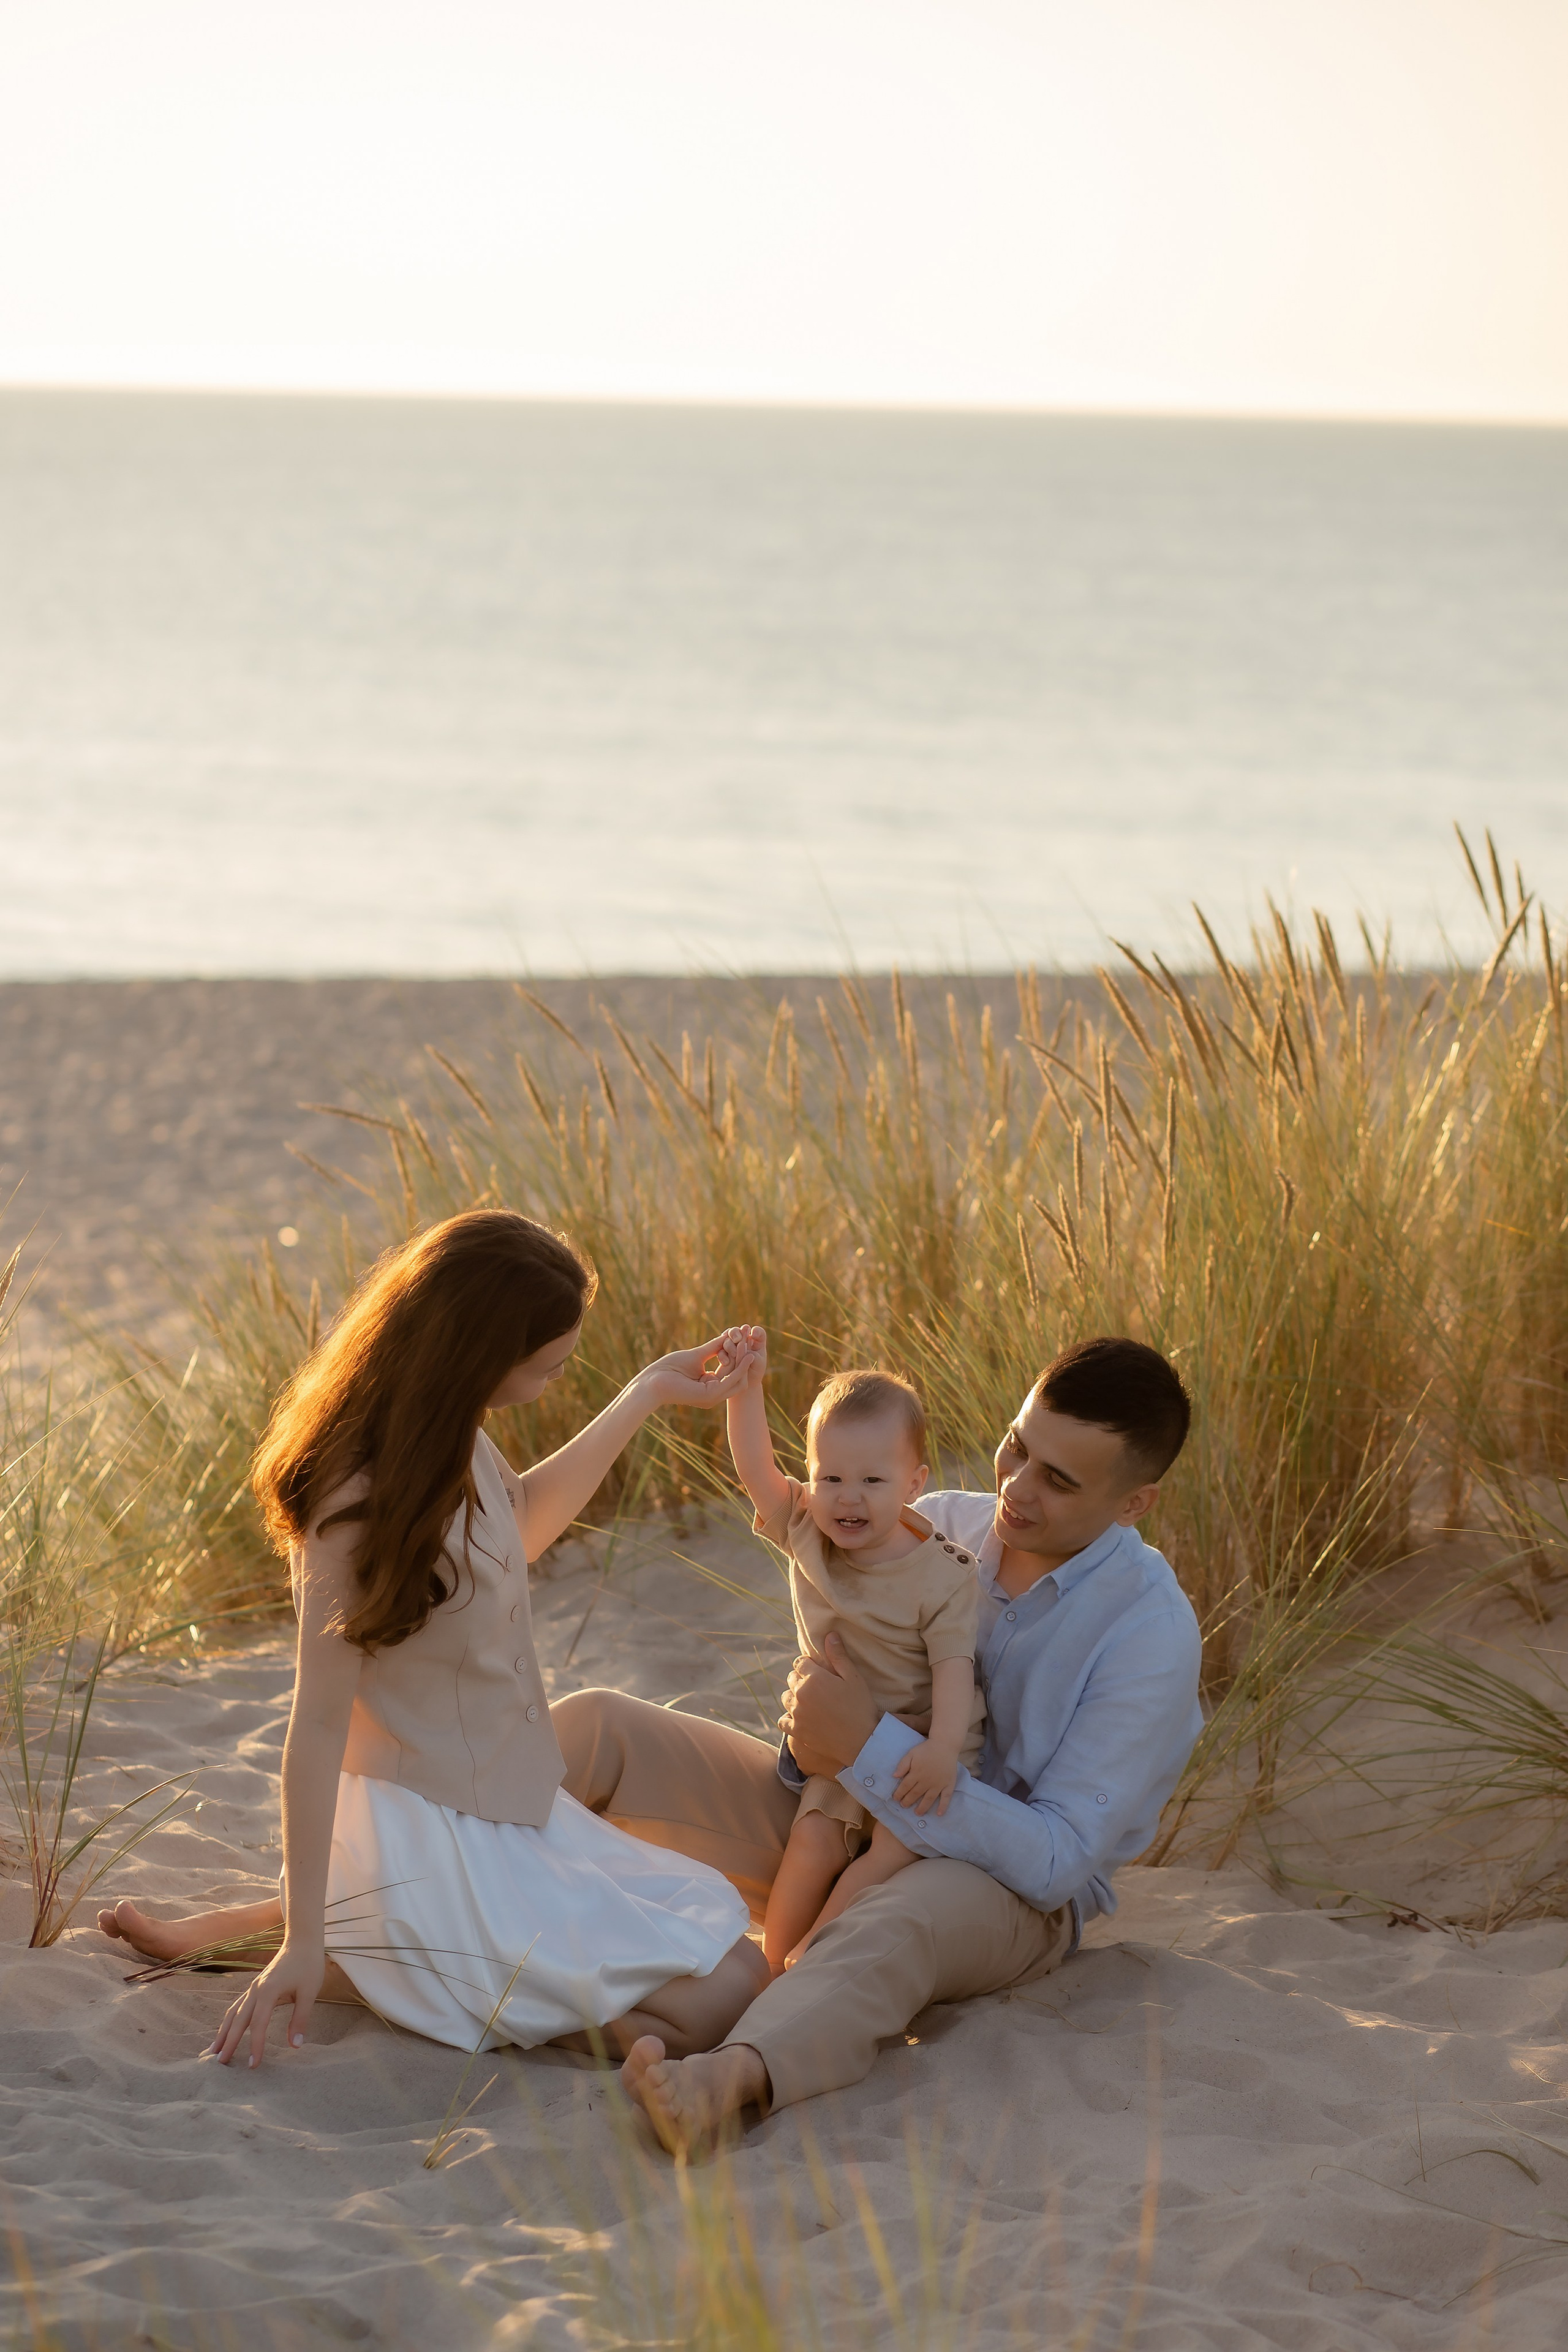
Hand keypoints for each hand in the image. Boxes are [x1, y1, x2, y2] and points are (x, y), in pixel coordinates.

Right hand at [207, 1937, 325, 2068]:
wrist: (302, 1941)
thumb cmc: (308, 1965)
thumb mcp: (310, 1992)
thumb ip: (301, 2018)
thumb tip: (295, 2045)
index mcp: (267, 1991)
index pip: (257, 2024)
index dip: (255, 2045)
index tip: (253, 2065)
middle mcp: (255, 1990)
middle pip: (237, 2020)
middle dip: (228, 2042)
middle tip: (220, 2064)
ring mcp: (253, 1987)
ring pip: (233, 2012)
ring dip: (223, 2032)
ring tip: (214, 2051)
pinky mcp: (255, 1987)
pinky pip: (237, 2006)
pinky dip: (229, 2020)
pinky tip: (226, 2030)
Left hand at [639, 1335, 758, 1412]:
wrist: (652, 1381)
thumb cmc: (669, 1369)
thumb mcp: (697, 1356)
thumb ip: (714, 1349)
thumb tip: (727, 1336)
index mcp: (709, 1387)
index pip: (731, 1373)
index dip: (738, 1357)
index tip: (743, 1340)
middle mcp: (713, 1395)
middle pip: (738, 1377)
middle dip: (744, 1358)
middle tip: (749, 1340)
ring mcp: (712, 1397)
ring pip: (738, 1380)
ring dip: (744, 1361)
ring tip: (748, 1344)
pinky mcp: (709, 1395)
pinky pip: (731, 1381)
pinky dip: (739, 1367)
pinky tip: (744, 1354)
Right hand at [717, 1324, 767, 1389]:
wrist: (746, 1385)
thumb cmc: (755, 1372)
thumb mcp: (758, 1362)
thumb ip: (751, 1353)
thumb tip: (741, 1346)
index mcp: (757, 1340)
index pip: (757, 1332)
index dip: (756, 1331)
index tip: (754, 1335)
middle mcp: (744, 1340)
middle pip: (737, 1331)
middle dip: (736, 1333)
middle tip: (737, 1339)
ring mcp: (732, 1346)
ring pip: (727, 1339)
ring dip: (729, 1345)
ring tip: (733, 1354)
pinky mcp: (724, 1354)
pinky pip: (720, 1351)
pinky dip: (722, 1355)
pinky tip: (726, 1362)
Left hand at [779, 1634, 878, 1776]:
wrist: (862, 1741)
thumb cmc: (861, 1707)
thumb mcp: (853, 1678)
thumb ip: (838, 1656)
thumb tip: (829, 1635)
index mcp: (814, 1678)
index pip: (800, 1662)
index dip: (809, 1664)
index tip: (818, 1671)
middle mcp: (800, 1694)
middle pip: (791, 1678)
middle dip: (801, 1679)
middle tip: (817, 1687)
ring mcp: (796, 1714)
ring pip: (785, 1698)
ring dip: (794, 1697)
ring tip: (808, 1702)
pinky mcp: (796, 1731)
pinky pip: (782, 1721)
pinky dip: (788, 1718)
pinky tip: (799, 1718)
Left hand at [893, 1737, 959, 1816]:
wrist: (945, 1745)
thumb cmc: (927, 1749)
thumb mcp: (911, 1753)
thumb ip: (903, 1765)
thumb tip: (894, 1777)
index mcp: (916, 1773)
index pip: (905, 1787)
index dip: (899, 1794)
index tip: (895, 1799)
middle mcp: (927, 1781)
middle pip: (915, 1794)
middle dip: (908, 1801)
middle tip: (904, 1806)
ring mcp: (938, 1784)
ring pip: (929, 1799)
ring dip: (922, 1807)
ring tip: (917, 1813)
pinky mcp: (948, 1784)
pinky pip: (946, 1798)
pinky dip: (943, 1806)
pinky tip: (939, 1814)